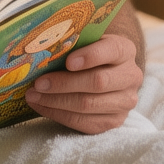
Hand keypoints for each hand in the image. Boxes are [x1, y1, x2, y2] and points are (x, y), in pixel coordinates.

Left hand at [24, 33, 142, 132]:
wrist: (103, 71)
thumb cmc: (85, 51)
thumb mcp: (83, 41)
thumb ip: (69, 43)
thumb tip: (39, 50)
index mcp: (124, 49)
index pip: (111, 50)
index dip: (90, 56)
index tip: (67, 62)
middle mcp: (131, 76)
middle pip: (98, 82)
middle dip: (64, 84)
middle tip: (38, 83)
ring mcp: (125, 101)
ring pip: (89, 104)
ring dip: (56, 101)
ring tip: (32, 96)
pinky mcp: (115, 121)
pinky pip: (85, 122)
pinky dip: (59, 114)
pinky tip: (41, 106)